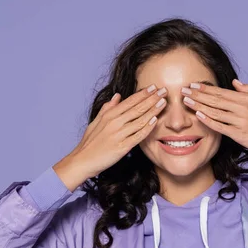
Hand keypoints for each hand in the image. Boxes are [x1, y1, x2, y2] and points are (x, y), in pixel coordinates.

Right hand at [53, 85, 167, 191]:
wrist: (82, 161)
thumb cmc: (89, 142)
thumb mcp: (96, 122)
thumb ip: (107, 108)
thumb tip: (117, 96)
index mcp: (109, 115)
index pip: (129, 101)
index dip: (143, 94)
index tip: (154, 87)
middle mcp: (114, 123)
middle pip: (137, 108)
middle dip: (152, 99)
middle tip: (164, 91)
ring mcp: (118, 134)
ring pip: (139, 120)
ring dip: (153, 111)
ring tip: (163, 103)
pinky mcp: (122, 147)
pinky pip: (138, 136)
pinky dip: (147, 128)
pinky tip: (155, 121)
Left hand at [181, 80, 247, 164]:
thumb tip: (235, 82)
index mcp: (246, 99)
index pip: (221, 92)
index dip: (205, 88)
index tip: (192, 85)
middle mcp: (242, 107)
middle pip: (215, 99)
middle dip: (197, 95)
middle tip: (182, 90)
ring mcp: (240, 121)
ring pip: (215, 111)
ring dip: (199, 106)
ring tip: (185, 101)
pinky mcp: (239, 134)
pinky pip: (220, 126)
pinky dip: (208, 120)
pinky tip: (198, 116)